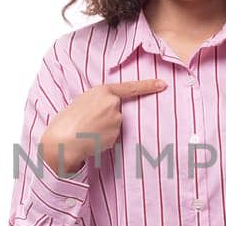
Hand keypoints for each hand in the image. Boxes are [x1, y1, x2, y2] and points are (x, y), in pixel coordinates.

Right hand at [40, 79, 167, 175]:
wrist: (62, 140)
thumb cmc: (67, 120)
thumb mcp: (82, 101)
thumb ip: (99, 101)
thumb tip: (110, 109)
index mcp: (103, 91)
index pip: (131, 88)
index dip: (149, 86)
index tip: (163, 84)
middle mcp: (113, 104)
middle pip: (118, 111)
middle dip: (107, 117)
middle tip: (88, 122)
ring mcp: (116, 120)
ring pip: (116, 125)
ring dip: (105, 129)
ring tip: (87, 130)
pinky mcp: (116, 135)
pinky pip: (113, 137)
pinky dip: (104, 139)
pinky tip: (91, 139)